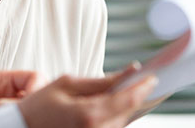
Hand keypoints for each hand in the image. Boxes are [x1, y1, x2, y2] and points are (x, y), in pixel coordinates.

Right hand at [16, 64, 157, 127]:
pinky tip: (116, 105)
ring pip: (124, 123)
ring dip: (128, 107)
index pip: (129, 99)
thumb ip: (100, 80)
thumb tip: (130, 70)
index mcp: (89, 114)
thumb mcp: (66, 84)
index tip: (154, 75)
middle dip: (138, 96)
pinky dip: (117, 116)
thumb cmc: (40, 106)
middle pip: (130, 113)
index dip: (144, 86)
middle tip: (146, 80)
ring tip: (131, 90)